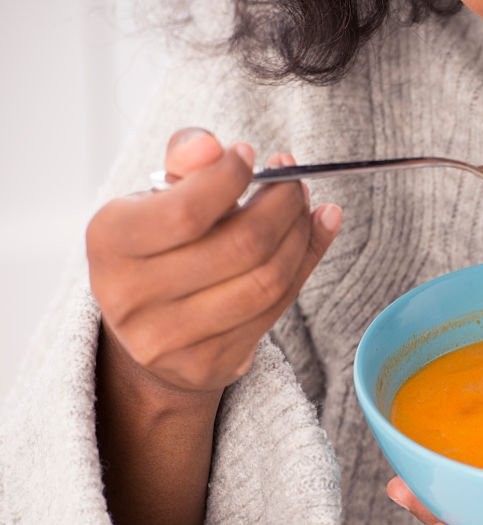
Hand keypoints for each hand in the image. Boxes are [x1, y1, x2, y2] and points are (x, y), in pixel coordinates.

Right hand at [87, 128, 341, 392]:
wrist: (149, 331)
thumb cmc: (159, 247)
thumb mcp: (156, 198)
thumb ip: (185, 162)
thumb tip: (211, 146)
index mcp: (110, 242)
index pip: (187, 211)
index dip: (231, 178)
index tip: (251, 156)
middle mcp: (132, 295)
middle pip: (241, 246)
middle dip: (283, 205)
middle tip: (295, 183)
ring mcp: (170, 338)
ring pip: (267, 281)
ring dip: (301, 236)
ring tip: (305, 207)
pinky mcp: (210, 363)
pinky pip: (277, 309)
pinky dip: (306, 264)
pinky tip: (315, 233)